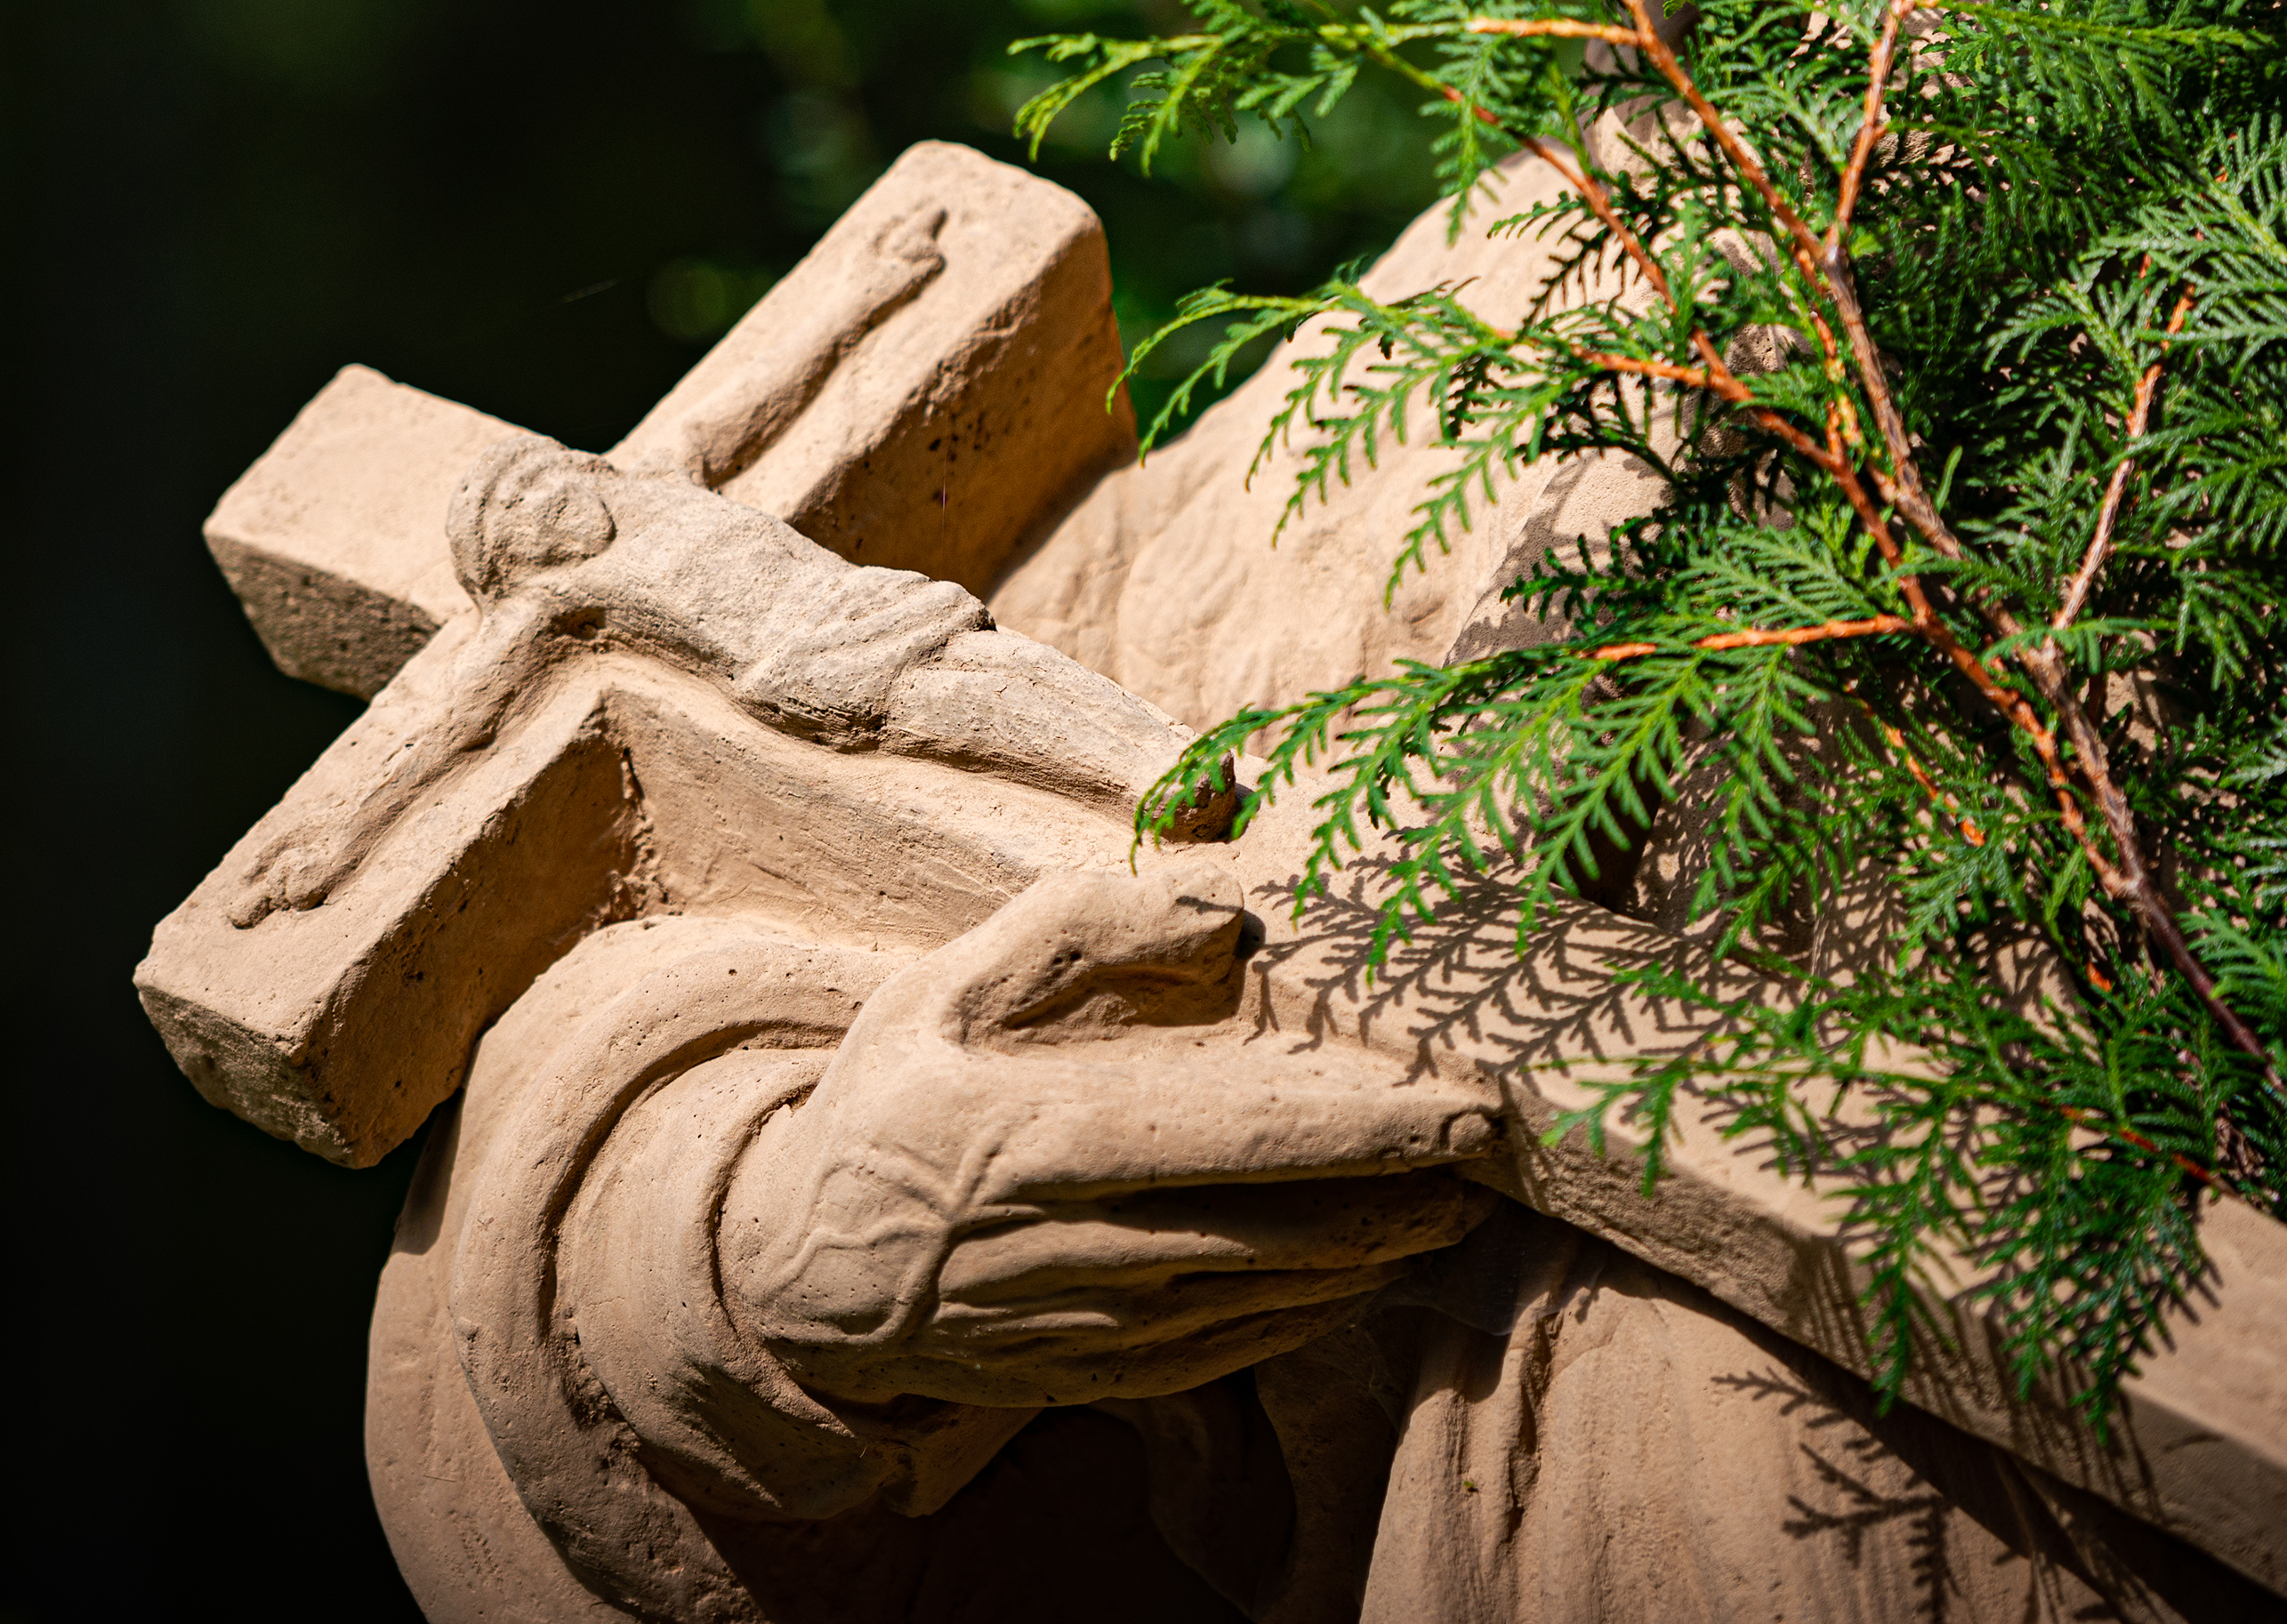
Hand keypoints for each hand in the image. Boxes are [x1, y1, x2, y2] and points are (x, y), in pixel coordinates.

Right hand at [719, 862, 1498, 1410]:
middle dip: (1392, 1199)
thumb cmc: (889, 1097)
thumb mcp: (949, 983)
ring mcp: (1080, 1327)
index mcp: (1028, 1139)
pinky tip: (1371, 1274)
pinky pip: (1226, 1351)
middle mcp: (1062, 1247)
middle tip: (1492, 1160)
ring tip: (1460, 1210)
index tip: (1455, 1106)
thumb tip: (1223, 910)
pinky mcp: (1092, 1376)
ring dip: (1371, 1260)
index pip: (1225, 1137)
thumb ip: (1079, 925)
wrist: (795, 1271)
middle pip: (1266, 1230)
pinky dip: (1310, 1317)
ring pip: (1261, 1298)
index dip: (1353, 1129)